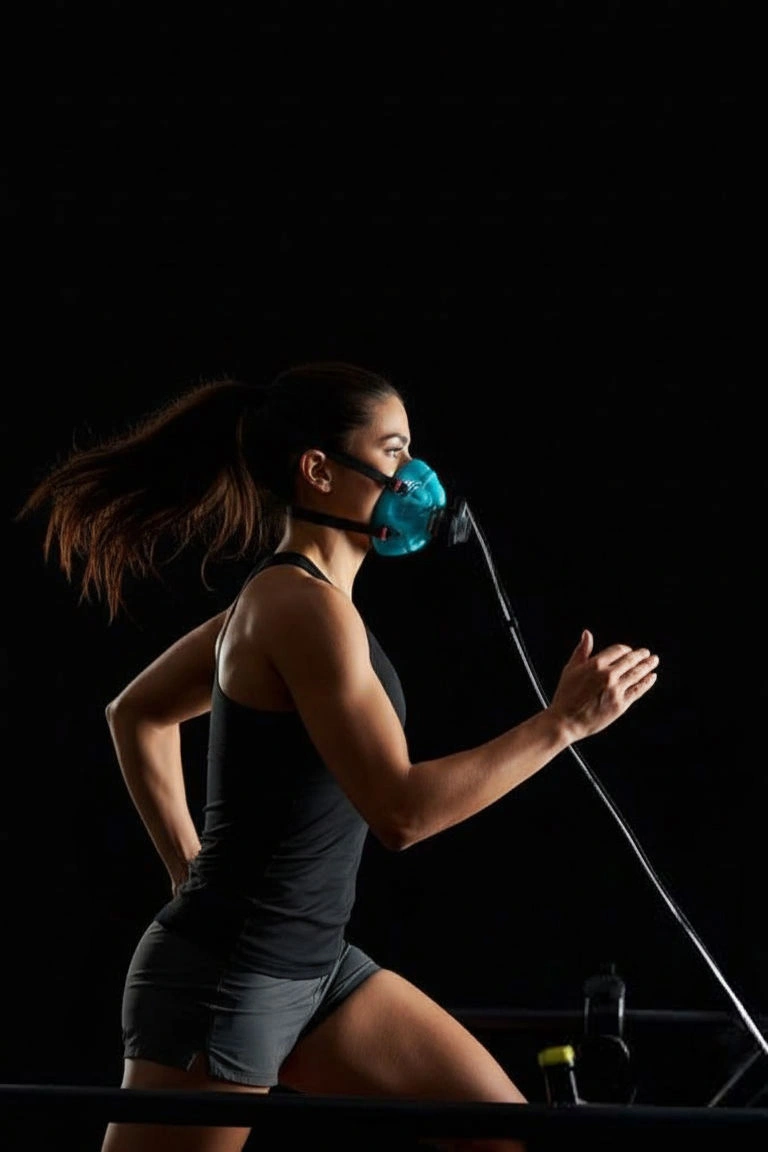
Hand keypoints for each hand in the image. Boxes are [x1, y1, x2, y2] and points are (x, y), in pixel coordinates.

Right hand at [548, 629, 658, 744]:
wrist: (566, 721)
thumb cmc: (566, 695)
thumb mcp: (570, 669)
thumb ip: (582, 650)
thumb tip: (587, 633)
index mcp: (595, 665)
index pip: (618, 650)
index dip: (626, 649)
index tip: (629, 650)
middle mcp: (608, 676)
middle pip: (630, 660)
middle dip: (641, 655)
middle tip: (647, 653)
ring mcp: (616, 690)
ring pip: (636, 674)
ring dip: (647, 666)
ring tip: (654, 660)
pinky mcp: (621, 704)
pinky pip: (638, 690)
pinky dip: (646, 682)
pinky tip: (652, 677)